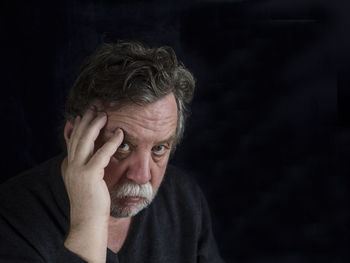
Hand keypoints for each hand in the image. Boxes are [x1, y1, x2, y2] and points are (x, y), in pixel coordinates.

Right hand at [62, 108, 122, 261]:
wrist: (87, 221)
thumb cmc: (92, 202)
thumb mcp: (87, 180)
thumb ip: (90, 165)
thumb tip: (98, 152)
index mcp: (69, 165)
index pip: (72, 141)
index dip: (78, 126)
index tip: (85, 115)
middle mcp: (70, 165)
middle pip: (77, 136)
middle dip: (85, 120)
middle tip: (95, 108)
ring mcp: (78, 170)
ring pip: (85, 140)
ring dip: (95, 125)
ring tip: (104, 114)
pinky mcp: (89, 175)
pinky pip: (101, 153)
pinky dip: (111, 142)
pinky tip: (119, 133)